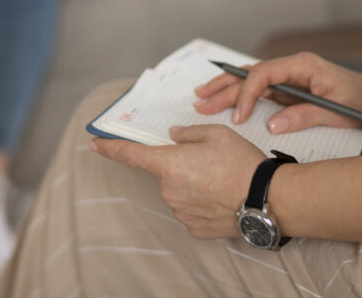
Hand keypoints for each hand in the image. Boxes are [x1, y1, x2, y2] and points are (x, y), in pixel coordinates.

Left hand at [90, 125, 265, 239]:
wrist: (267, 199)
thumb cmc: (241, 163)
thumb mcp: (216, 133)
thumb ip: (187, 133)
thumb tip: (173, 137)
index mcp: (169, 164)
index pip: (130, 155)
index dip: (110, 148)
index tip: (94, 144)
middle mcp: (169, 191)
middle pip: (165, 173)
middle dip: (180, 165)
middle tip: (209, 161)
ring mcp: (180, 212)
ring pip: (178, 191)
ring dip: (192, 184)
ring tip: (221, 180)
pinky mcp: (194, 228)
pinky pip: (190, 209)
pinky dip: (201, 202)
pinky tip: (221, 197)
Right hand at [194, 53, 361, 134]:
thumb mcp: (337, 113)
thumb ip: (303, 116)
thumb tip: (271, 125)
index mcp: (302, 66)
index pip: (263, 74)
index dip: (247, 94)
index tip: (238, 117)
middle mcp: (292, 67)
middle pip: (249, 74)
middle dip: (224, 88)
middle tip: (201, 102)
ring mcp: (289, 77)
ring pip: (249, 80)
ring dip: (226, 88)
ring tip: (201, 97)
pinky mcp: (288, 88)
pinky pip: (259, 90)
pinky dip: (240, 95)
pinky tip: (223, 100)